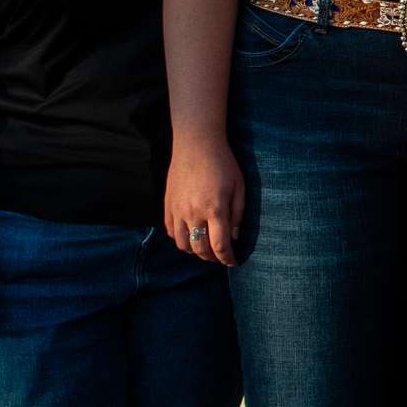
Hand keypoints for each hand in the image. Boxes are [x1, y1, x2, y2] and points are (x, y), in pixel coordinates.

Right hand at [165, 136, 244, 265]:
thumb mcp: (239, 187)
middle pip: (201, 250)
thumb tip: (234, 237)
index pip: (220, 246)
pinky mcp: (167, 206)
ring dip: (196, 251)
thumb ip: (238, 215)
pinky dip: (182, 240)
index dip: (228, 259)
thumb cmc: (223, 163)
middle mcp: (194, 213)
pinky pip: (171, 233)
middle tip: (221, 256)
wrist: (196, 145)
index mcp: (215, 209)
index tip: (234, 262)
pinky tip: (191, 236)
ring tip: (206, 248)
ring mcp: (177, 211)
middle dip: (213, 258)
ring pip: (183, 245)